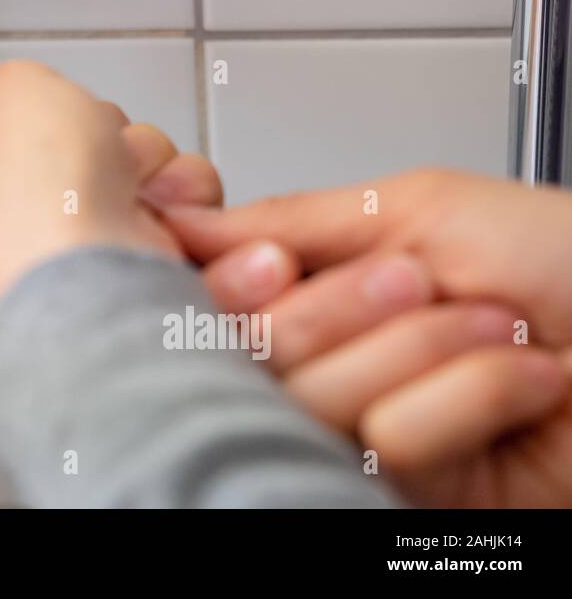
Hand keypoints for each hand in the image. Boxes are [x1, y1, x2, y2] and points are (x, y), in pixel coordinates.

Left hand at [0, 61, 212, 313]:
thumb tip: (14, 98)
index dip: (21, 103)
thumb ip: (6, 84)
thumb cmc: (32, 188)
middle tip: (86, 137)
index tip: (33, 101)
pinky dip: (175, 196)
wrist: (89, 265)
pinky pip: (164, 207)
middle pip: (65, 139)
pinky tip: (154, 204)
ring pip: (122, 166)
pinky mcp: (120, 271)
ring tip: (125, 175)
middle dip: (95, 126)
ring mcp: (60, 249)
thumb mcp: (7, 85)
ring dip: (141, 156)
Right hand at [161, 169, 571, 506]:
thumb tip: (175, 223)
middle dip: (341, 308)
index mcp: (325, 286)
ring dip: (424, 349)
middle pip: (250, 353)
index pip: (215, 297)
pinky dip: (467, 396)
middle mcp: (337, 358)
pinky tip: (524, 383)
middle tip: (417, 281)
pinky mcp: (413, 492)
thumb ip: (287, 218)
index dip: (231, 284)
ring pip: (315, 401)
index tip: (270, 264)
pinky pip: (385, 445)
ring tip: (498, 327)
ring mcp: (371, 429)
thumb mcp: (419, 207)